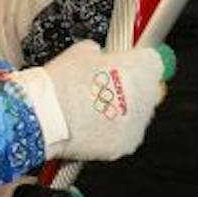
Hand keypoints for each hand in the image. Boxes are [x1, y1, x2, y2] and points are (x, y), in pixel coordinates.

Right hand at [31, 39, 175, 162]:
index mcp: (143, 67)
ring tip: (94, 109)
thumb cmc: (62, 82)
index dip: (136, 62)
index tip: (125, 64)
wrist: (45, 116)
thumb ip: (103, 53)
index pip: (153, 61)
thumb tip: (103, 58)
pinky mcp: (126, 145)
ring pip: (138, 114)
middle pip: (148, 90)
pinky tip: (93, 125)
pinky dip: (114, 131)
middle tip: (105, 88)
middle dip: (131, 88)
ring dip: (123, 111)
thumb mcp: (83, 51)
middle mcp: (147, 96)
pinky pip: (126, 135)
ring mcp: (138, 123)